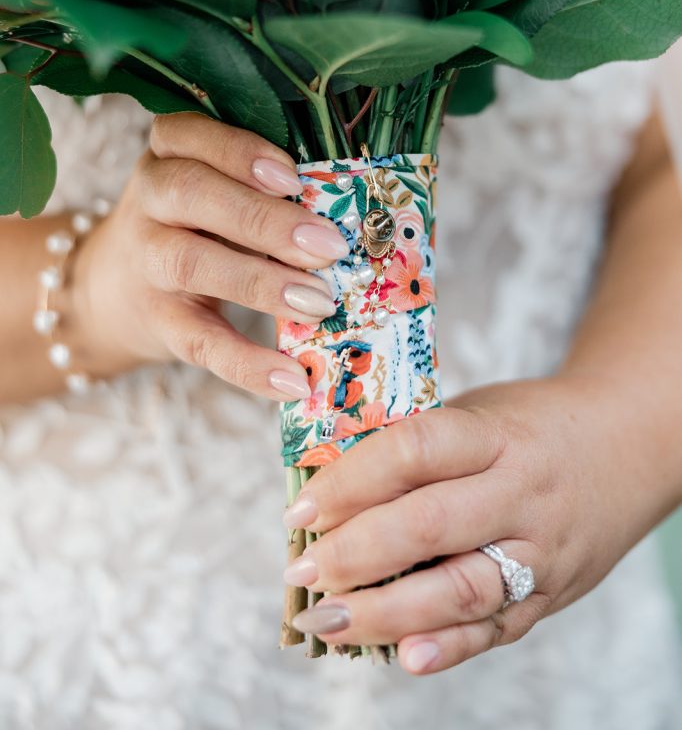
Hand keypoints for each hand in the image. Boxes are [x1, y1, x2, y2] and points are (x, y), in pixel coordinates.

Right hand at [69, 112, 348, 400]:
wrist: (121, 287)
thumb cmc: (201, 221)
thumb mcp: (220, 184)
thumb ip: (270, 186)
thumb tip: (356, 210)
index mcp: (170, 152)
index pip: (189, 135)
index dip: (239, 153)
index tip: (293, 177)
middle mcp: (149, 198)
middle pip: (192, 194)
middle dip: (264, 220)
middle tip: (329, 247)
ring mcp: (146, 261)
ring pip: (192, 263)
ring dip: (260, 283)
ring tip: (320, 303)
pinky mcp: (156, 321)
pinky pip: (199, 343)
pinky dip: (247, 365)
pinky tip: (293, 380)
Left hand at [280, 375, 649, 673]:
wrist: (623, 447)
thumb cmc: (529, 425)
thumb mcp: (478, 412)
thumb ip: (417, 445)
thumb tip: (327, 482)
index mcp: (494, 434)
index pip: (414, 451)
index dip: (350, 481)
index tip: (301, 508)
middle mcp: (521, 493)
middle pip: (431, 525)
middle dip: (355, 554)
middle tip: (303, 572)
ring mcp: (540, 550)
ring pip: (461, 588)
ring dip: (387, 613)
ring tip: (328, 622)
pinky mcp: (551, 595)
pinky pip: (498, 628)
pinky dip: (449, 646)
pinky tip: (405, 655)